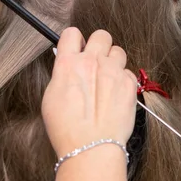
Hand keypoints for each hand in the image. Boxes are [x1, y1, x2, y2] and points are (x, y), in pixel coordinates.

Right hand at [42, 28, 136, 156]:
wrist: (90, 147)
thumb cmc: (67, 128)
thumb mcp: (51, 97)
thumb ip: (62, 75)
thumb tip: (68, 67)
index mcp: (68, 63)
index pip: (72, 33)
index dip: (74, 40)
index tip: (76, 47)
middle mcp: (92, 62)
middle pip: (101, 35)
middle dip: (98, 45)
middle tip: (95, 60)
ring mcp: (113, 71)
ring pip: (118, 51)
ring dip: (113, 61)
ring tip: (107, 78)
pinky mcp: (129, 84)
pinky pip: (128, 72)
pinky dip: (123, 80)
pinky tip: (116, 94)